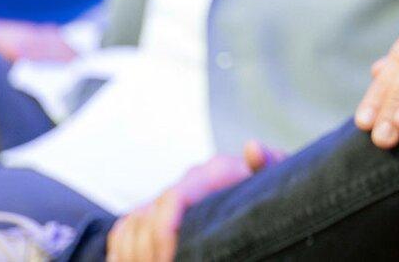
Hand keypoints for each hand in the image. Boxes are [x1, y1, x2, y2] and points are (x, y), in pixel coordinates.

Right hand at [106, 140, 283, 261]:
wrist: (264, 189)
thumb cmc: (268, 188)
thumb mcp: (277, 175)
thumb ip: (268, 162)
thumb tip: (252, 148)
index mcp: (213, 172)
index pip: (172, 199)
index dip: (163, 230)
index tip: (168, 257)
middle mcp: (187, 182)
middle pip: (148, 217)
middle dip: (148, 249)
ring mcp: (171, 197)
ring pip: (133, 223)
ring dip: (132, 250)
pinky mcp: (160, 212)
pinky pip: (126, 228)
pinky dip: (121, 246)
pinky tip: (128, 261)